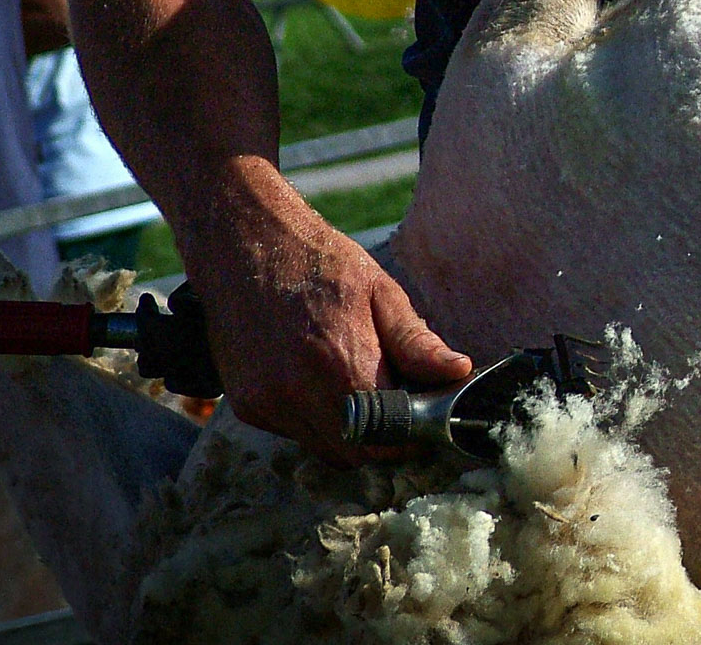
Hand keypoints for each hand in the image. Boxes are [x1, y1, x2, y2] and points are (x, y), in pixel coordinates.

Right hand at [187, 208, 470, 464]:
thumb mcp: (380, 292)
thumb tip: (457, 372)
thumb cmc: (320, 263)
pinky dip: (314, 420)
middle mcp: (298, 392)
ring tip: (353, 384)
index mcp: (341, 363)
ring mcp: (267, 402)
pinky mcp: (246, 406)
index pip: (388, 439)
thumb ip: (417, 342)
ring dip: (348, 432)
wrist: (243, 245)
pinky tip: (317, 380)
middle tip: (393, 403)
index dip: (410, 435)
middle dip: (382, 439)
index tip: (421, 418)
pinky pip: (294, 433)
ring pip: (324, 450)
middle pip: (357, 454)